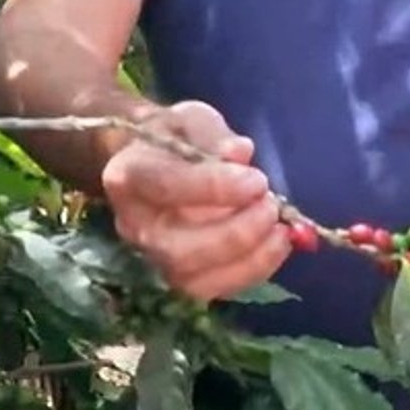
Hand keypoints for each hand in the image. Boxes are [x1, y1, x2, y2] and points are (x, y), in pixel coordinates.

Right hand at [102, 100, 290, 301]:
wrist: (152, 163)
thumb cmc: (175, 138)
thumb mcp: (192, 120)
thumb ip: (213, 134)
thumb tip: (240, 153)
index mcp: (129, 175)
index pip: (166, 187)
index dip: (215, 187)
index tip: (257, 180)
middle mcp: (133, 224)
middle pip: (178, 249)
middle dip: (236, 233)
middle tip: (271, 206)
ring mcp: (152, 257)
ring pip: (194, 278)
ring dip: (248, 257)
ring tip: (280, 228)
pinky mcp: (177, 277)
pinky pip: (213, 289)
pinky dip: (253, 270)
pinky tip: (277, 245)